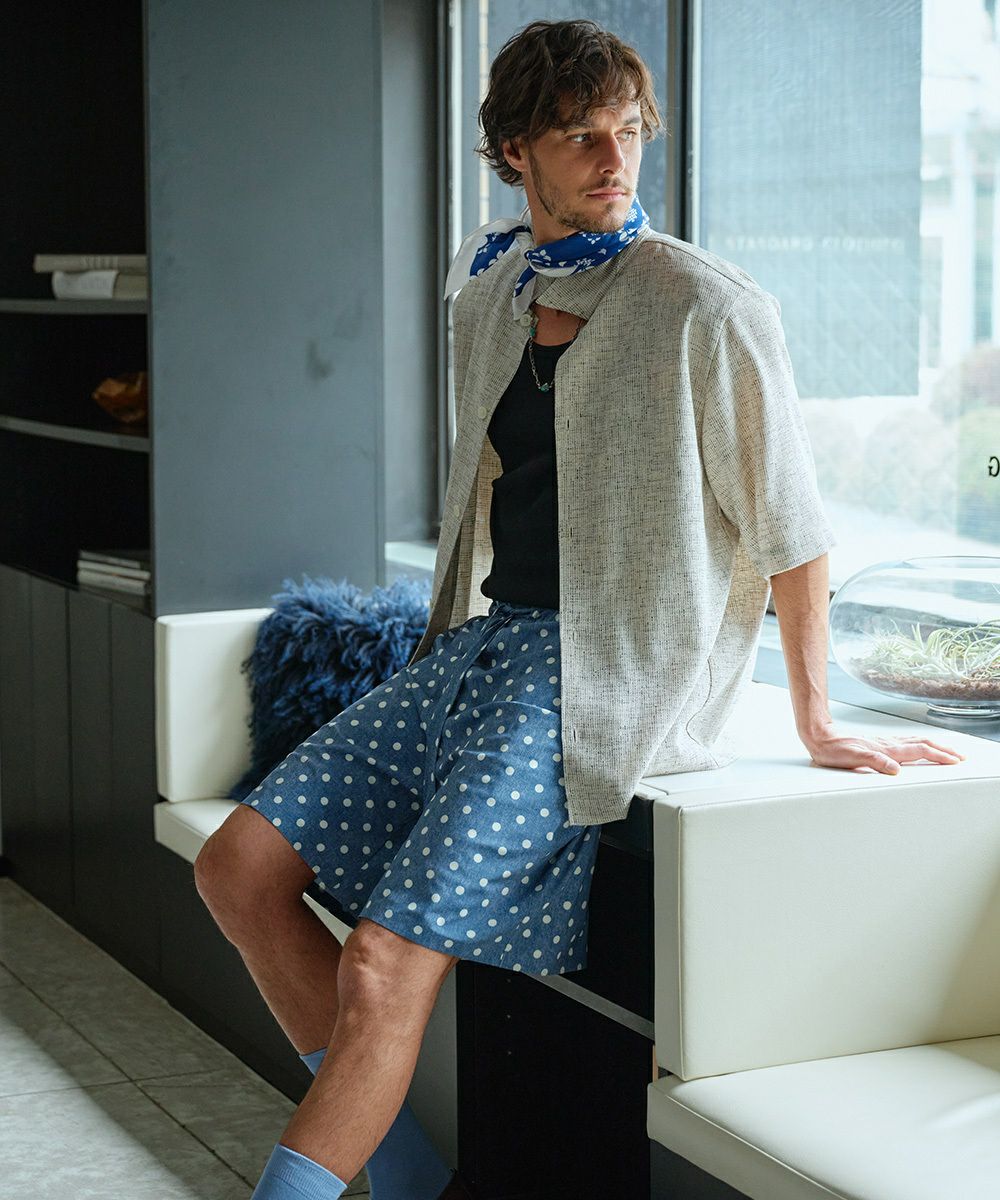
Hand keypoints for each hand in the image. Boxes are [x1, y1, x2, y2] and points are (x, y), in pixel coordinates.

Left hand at [802, 725, 967, 774]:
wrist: (821, 738)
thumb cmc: (834, 751)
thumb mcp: (852, 759)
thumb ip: (874, 762)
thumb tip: (895, 769)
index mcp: (887, 749)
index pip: (920, 751)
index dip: (939, 756)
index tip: (955, 761)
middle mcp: (889, 744)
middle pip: (923, 744)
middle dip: (944, 750)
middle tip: (961, 756)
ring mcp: (885, 742)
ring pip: (916, 741)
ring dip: (935, 745)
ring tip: (948, 750)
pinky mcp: (879, 743)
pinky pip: (907, 742)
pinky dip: (921, 744)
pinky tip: (920, 746)